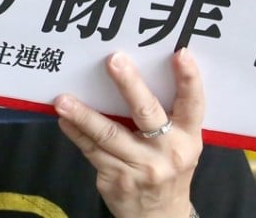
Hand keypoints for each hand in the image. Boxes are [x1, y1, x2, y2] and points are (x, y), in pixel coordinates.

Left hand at [54, 49, 201, 217]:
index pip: (192, 105)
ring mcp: (141, 167)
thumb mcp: (179, 143)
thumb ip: (165, 114)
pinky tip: (63, 119)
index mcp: (187, 137)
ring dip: (83, 115)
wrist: (160, 217)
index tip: (180, 54)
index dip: (189, 80)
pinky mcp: (116, 178)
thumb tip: (130, 69)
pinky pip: (91, 150)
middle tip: (113, 60)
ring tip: (63, 100)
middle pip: (147, 113)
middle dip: (129, 85)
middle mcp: (167, 151)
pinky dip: (75, 132)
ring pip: (109, 135)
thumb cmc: (167, 166)